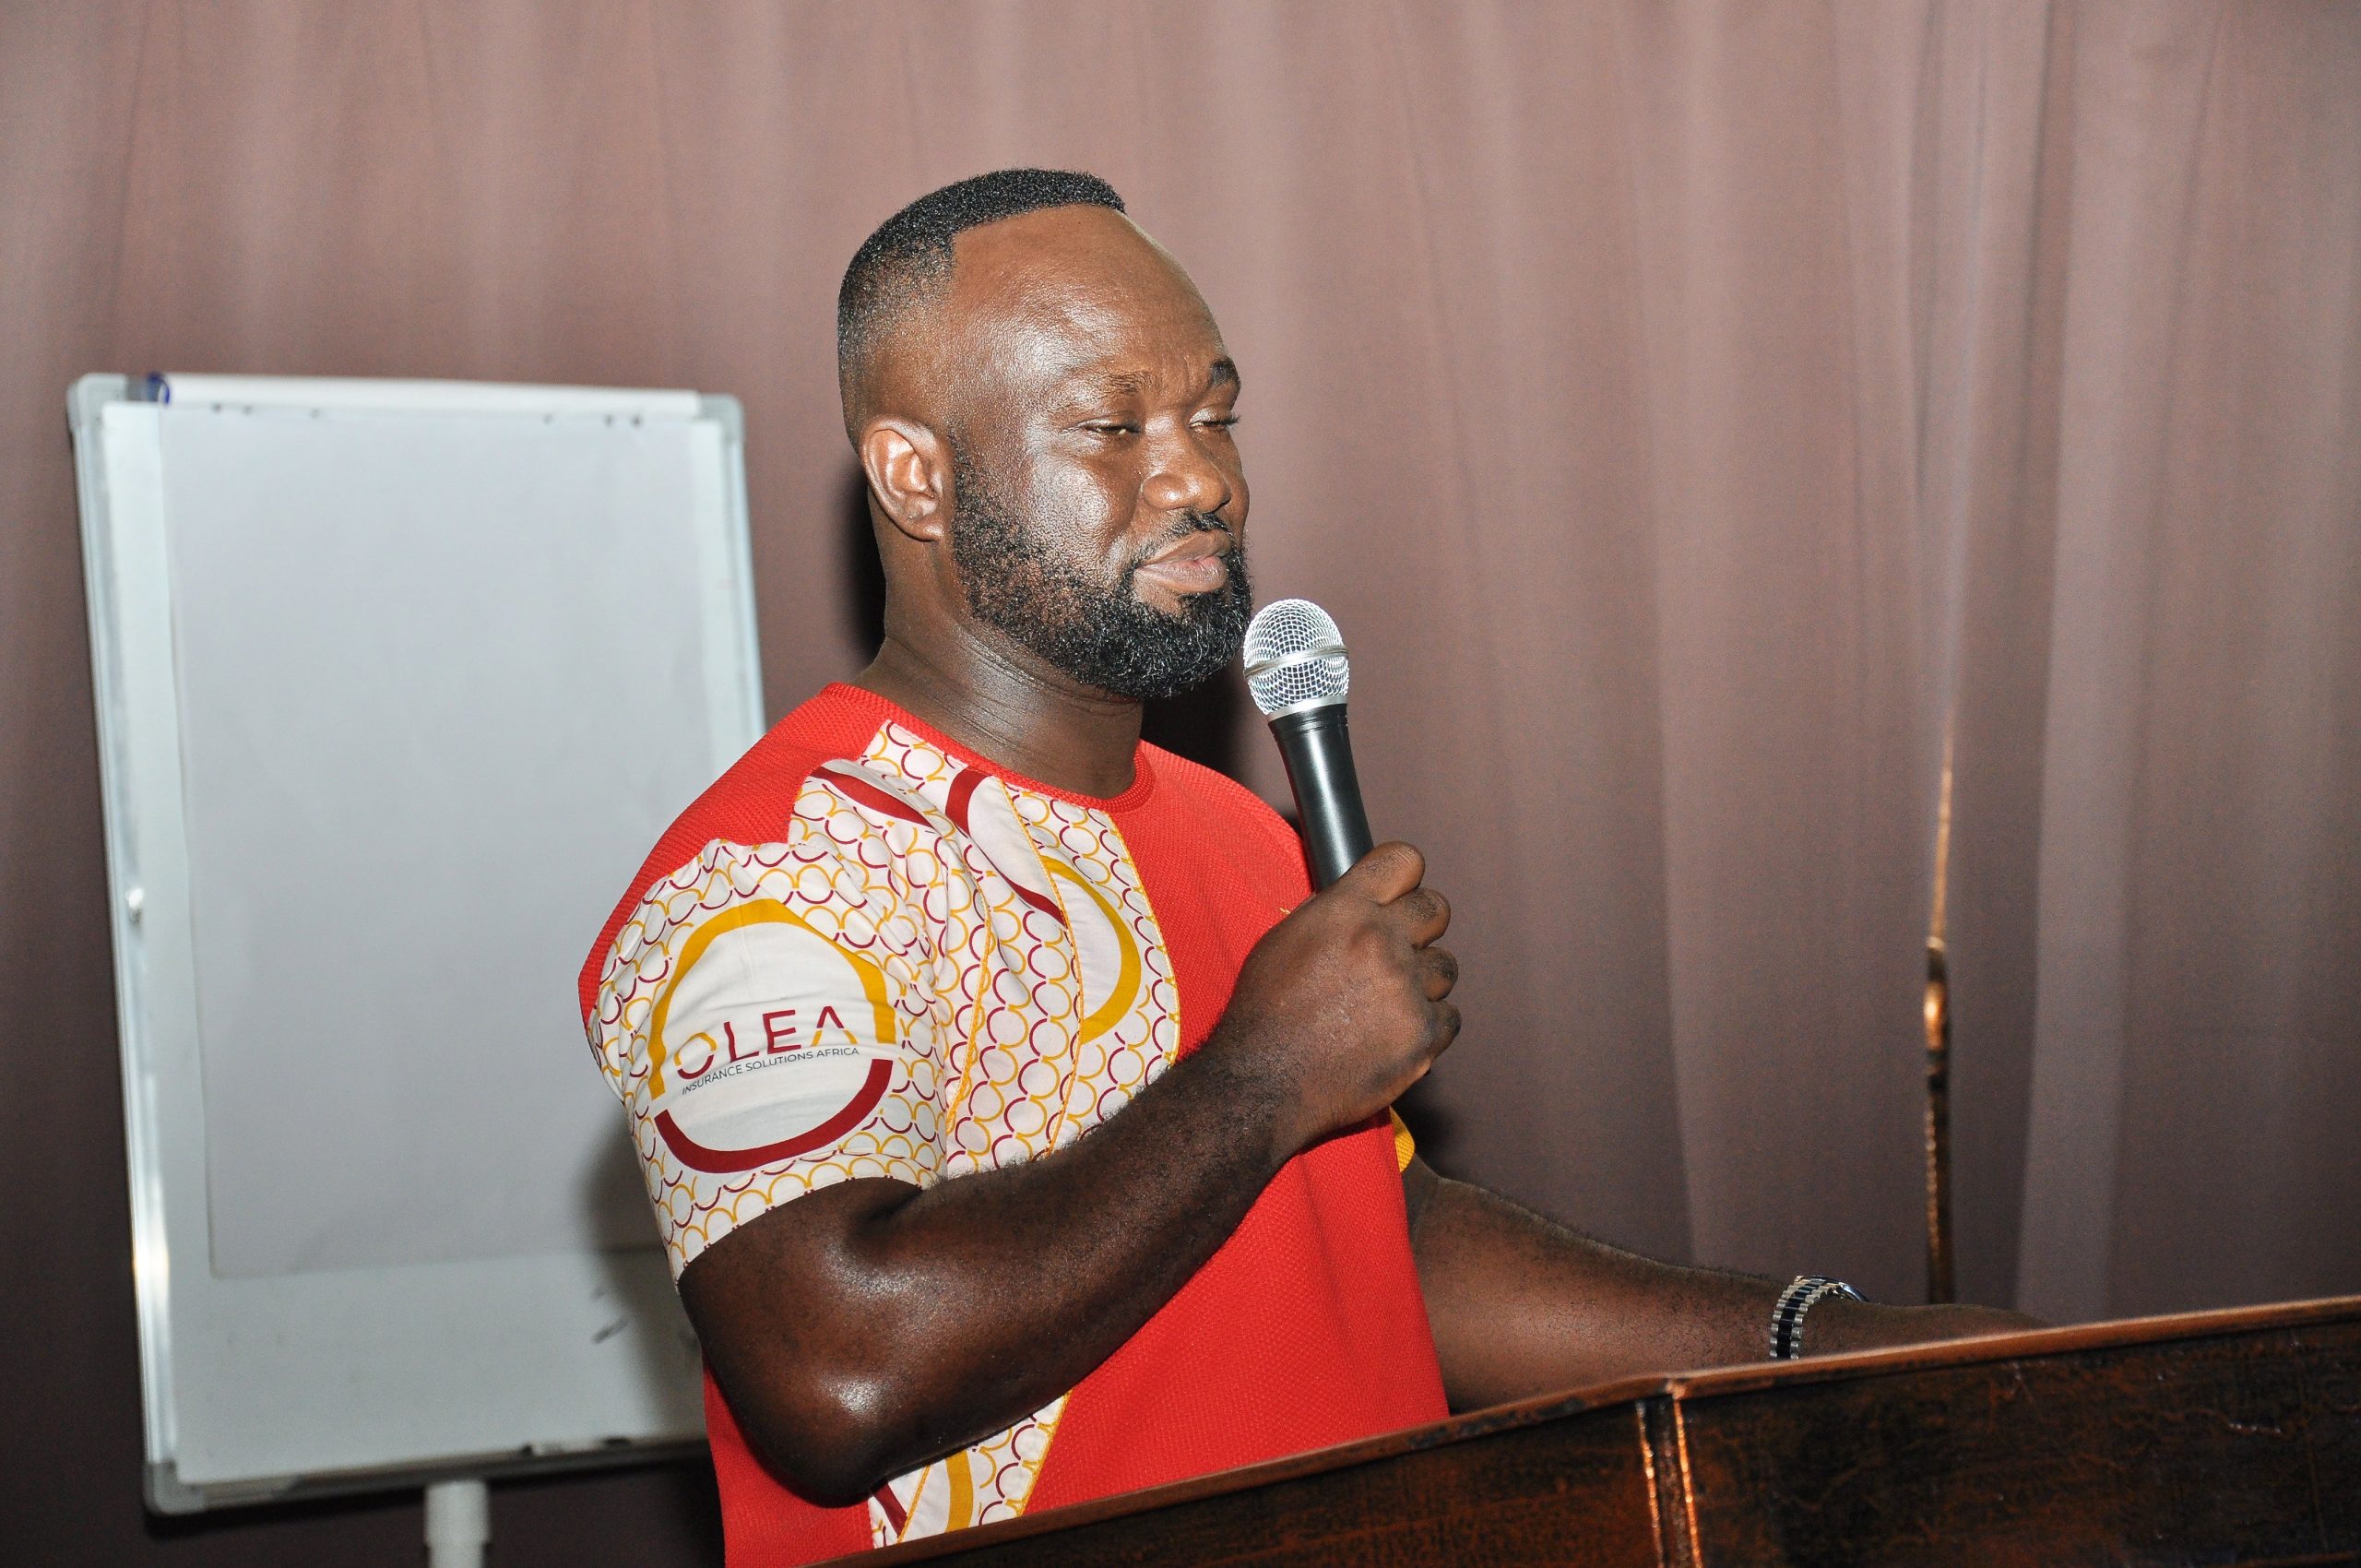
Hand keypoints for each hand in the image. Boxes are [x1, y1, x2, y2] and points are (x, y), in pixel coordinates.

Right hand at [1205, 841, 1460, 1159]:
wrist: (1264, 1083)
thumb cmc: (1264, 1014)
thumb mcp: (1282, 942)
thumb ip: (1329, 915)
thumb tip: (1362, 901)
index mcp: (1344, 911)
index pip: (1404, 860)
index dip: (1403, 878)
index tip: (1398, 895)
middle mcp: (1381, 942)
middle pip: (1437, 909)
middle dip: (1421, 926)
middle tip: (1398, 950)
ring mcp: (1406, 989)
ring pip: (1446, 967)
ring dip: (1423, 981)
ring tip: (1386, 1003)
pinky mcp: (1423, 1035)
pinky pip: (1449, 1017)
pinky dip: (1427, 1025)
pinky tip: (1393, 1033)